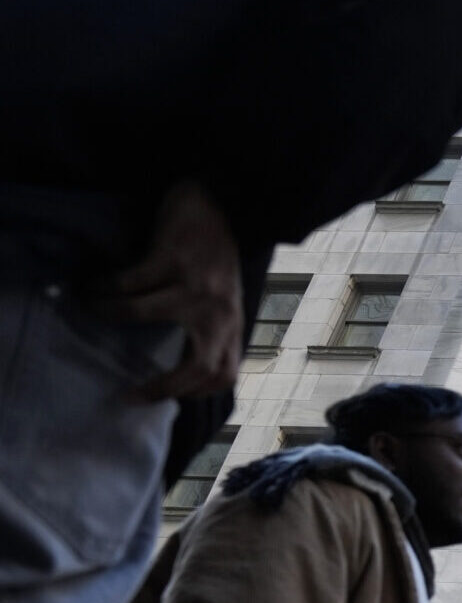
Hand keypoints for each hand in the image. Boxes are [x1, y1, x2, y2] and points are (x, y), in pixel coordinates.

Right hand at [98, 180, 242, 401]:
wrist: (218, 204)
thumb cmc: (213, 257)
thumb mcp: (222, 299)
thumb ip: (209, 328)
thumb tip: (180, 361)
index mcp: (231, 323)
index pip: (225, 374)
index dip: (196, 393)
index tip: (165, 398)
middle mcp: (220, 312)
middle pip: (201, 366)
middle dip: (164, 386)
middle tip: (130, 393)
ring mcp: (198, 286)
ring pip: (143, 313)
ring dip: (108, 312)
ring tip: (89, 308)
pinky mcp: (174, 259)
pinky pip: (130, 283)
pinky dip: (105, 287)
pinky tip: (92, 286)